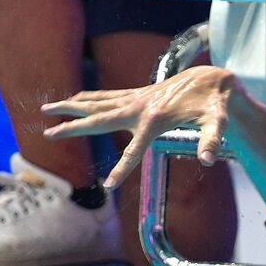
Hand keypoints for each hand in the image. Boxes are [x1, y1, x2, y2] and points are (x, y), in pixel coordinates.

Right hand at [41, 66, 238, 189]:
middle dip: (72, 127)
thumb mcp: (218, 122)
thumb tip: (209, 158)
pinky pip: (104, 96)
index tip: (108, 186)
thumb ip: (212, 140)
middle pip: (98, 119)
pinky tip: (73, 100)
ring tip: (47, 110)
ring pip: (95, 102)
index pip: (133, 152)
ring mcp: (135, 98)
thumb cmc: (215, 105)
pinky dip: (86, 98)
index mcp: (155, 120)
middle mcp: (139, 107)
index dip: (122, 170)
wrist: (213, 79)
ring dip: (70, 106)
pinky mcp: (136, 94)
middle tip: (47, 134)